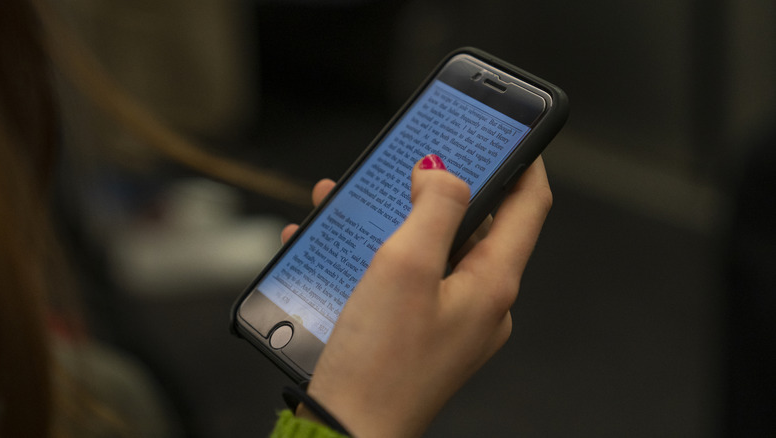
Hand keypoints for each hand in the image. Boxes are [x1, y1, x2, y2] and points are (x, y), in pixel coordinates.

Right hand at [289, 156, 551, 436]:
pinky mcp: (418, 332)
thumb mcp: (406, 266)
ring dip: (397, 220)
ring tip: (357, 200)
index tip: (508, 130)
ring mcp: (450, 319)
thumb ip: (434, 207)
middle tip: (413, 161)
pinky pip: (406, 278)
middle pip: (475, 224)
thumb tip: (443, 171)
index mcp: (492, 283)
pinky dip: (378, 254)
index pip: (529, 205)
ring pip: (432, 249)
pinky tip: (340, 247)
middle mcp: (479, 302)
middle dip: (439, 188)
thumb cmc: (379, 365)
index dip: (523, 160)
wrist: (347, 433)